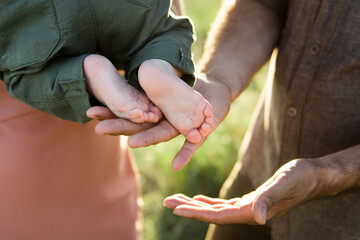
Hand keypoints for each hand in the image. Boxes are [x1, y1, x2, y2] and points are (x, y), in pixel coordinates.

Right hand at [87, 76, 231, 170]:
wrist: (213, 91)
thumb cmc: (187, 88)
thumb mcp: (166, 80)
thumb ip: (147, 83)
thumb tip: (124, 72)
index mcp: (153, 111)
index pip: (129, 114)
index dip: (111, 113)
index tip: (90, 112)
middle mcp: (162, 122)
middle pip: (139, 127)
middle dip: (120, 127)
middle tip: (99, 129)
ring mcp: (178, 129)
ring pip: (160, 135)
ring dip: (146, 140)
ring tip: (131, 144)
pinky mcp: (198, 133)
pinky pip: (191, 145)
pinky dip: (185, 154)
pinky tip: (176, 165)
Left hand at [163, 158, 318, 223]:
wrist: (312, 176)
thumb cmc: (299, 178)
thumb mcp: (283, 185)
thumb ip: (268, 200)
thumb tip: (256, 218)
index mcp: (251, 211)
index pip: (217, 215)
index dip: (195, 212)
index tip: (175, 208)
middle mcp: (247, 212)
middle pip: (211, 213)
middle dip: (188, 208)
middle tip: (166, 202)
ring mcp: (248, 207)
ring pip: (215, 208)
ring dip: (195, 204)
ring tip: (176, 200)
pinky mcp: (250, 200)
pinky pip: (224, 204)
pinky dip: (209, 202)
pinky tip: (200, 199)